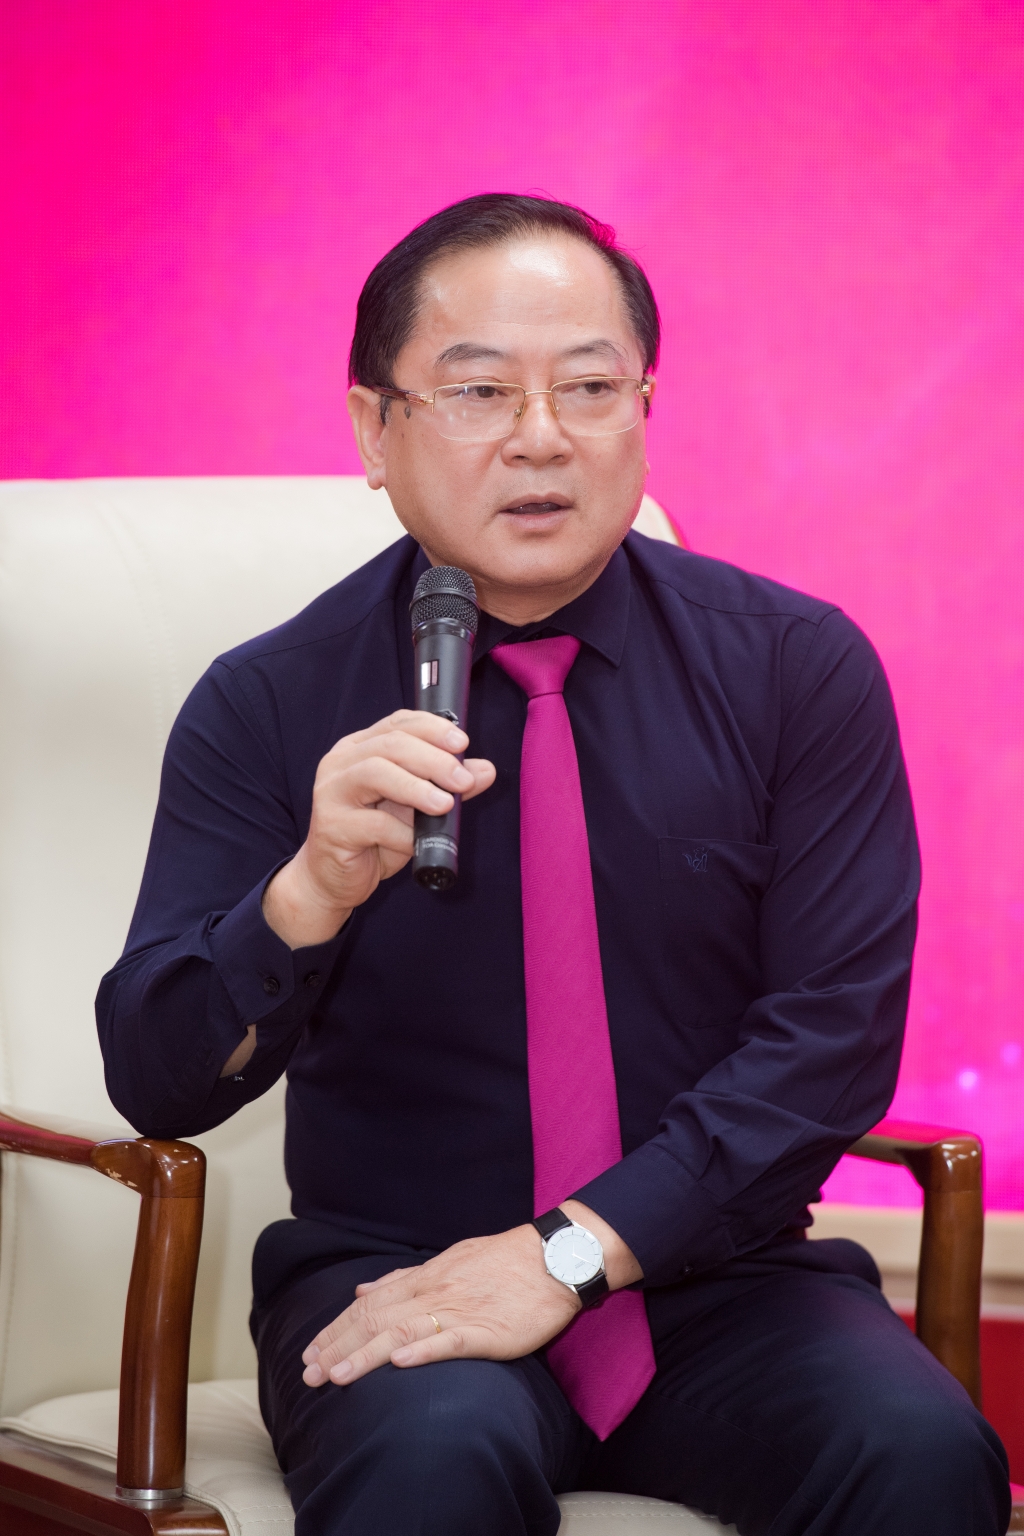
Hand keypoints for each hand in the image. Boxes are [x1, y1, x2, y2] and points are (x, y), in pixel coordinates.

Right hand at [264, 709, 495, 948]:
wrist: (333, 880)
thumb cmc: (374, 839)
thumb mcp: (415, 808)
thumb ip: (446, 785)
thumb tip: (484, 770)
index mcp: (360, 748)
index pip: (398, 723)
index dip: (432, 728)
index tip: (463, 743)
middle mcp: (341, 763)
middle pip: (391, 744)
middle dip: (433, 759)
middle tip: (463, 780)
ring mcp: (332, 792)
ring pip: (376, 773)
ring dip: (417, 788)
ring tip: (445, 804)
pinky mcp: (332, 826)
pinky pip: (374, 825)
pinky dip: (403, 834)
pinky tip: (415, 843)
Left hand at [301, 1224, 579, 1387]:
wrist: (556, 1257)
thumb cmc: (504, 1261)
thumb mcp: (449, 1260)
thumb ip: (404, 1278)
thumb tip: (363, 1290)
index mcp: (425, 1278)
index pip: (369, 1304)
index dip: (337, 1328)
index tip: (309, 1352)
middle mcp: (434, 1292)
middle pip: (376, 1319)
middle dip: (338, 1346)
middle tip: (308, 1373)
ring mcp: (460, 1311)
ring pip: (402, 1332)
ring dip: (365, 1355)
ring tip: (336, 1376)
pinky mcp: (487, 1331)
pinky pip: (450, 1341)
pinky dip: (422, 1351)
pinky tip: (398, 1364)